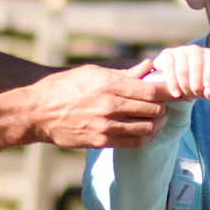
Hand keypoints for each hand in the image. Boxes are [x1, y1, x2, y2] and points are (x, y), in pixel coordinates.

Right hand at [20, 64, 165, 150]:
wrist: (37, 112)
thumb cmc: (64, 87)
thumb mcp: (92, 72)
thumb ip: (123, 73)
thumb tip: (147, 67)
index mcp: (109, 83)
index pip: (151, 91)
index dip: (168, 92)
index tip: (173, 91)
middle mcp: (110, 105)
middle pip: (154, 110)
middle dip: (164, 108)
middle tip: (164, 106)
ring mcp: (106, 125)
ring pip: (148, 128)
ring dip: (157, 124)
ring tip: (157, 120)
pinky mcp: (101, 142)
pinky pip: (134, 143)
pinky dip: (145, 137)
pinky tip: (146, 132)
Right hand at [139, 41, 209, 101]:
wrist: (178, 87)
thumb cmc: (197, 87)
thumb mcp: (206, 91)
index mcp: (209, 55)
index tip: (207, 86)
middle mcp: (195, 50)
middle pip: (196, 64)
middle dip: (196, 83)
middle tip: (195, 94)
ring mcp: (180, 50)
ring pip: (182, 68)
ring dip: (184, 85)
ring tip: (186, 96)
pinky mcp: (166, 54)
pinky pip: (169, 67)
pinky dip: (173, 82)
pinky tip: (176, 92)